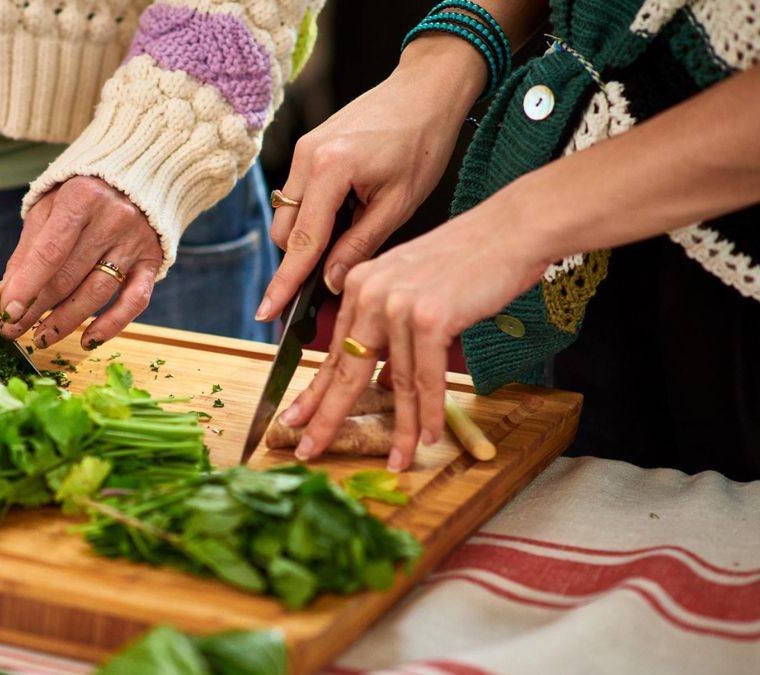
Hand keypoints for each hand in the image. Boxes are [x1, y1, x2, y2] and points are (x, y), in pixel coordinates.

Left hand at [0, 177, 163, 348]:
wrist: (135, 177)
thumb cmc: (81, 195)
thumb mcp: (47, 211)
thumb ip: (26, 253)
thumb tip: (0, 297)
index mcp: (81, 198)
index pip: (50, 252)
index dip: (26, 286)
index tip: (7, 312)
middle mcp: (112, 219)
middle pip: (69, 276)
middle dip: (37, 308)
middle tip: (13, 331)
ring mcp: (135, 242)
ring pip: (97, 292)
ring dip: (66, 321)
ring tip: (40, 338)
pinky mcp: (152, 261)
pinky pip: (135, 300)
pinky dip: (112, 324)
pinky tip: (88, 340)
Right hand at [256, 38, 486, 321]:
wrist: (425, 90)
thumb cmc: (421, 142)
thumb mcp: (398, 204)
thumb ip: (359, 245)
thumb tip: (328, 283)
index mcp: (330, 170)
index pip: (301, 242)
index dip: (285, 282)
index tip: (268, 313)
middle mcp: (305, 158)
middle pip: (284, 232)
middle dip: (301, 259)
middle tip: (336, 274)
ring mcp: (301, 150)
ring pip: (287, 214)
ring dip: (308, 235)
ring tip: (352, 229)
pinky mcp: (306, 148)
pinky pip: (297, 194)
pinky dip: (313, 213)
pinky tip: (347, 210)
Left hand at [278, 188, 548, 470]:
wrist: (512, 230)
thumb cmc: (471, 260)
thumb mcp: (416, 293)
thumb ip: (394, 334)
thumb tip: (387, 384)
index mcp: (360, 285)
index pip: (332, 351)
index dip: (314, 392)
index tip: (295, 419)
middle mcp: (371, 293)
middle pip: (346, 370)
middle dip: (328, 417)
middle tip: (309, 449)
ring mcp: (398, 305)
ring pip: (395, 382)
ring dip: (401, 429)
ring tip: (398, 460)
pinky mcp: (430, 317)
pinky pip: (426, 378)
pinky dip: (430, 412)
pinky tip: (429, 437)